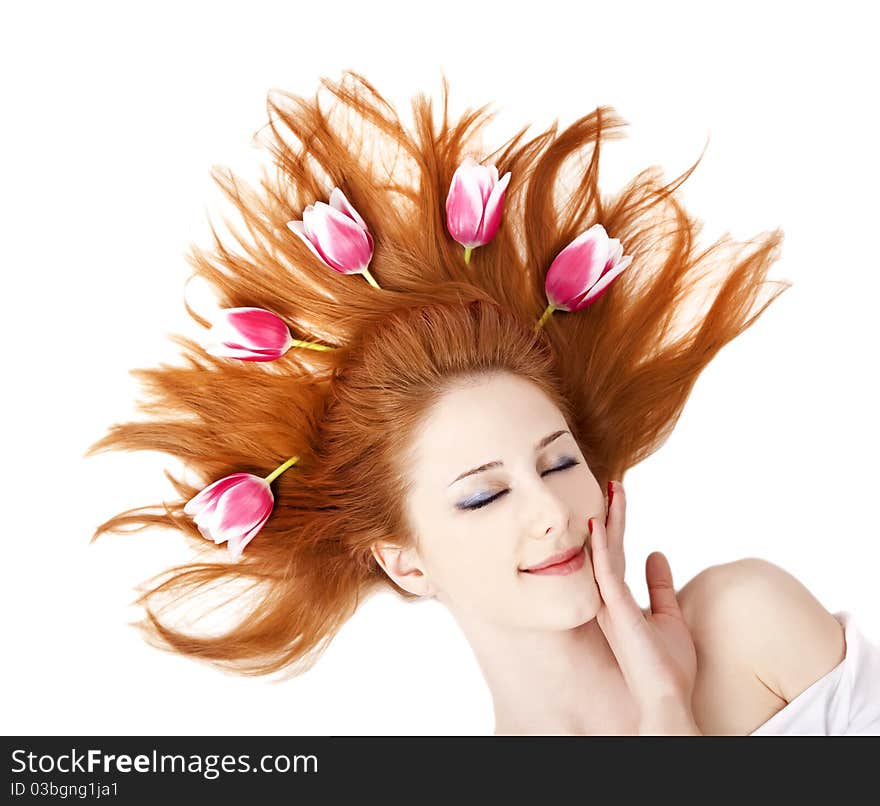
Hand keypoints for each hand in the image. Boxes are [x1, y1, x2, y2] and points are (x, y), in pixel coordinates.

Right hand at [588, 481, 698, 730]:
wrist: (668, 699)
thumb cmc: (668, 667)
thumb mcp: (670, 617)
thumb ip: (660, 586)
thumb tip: (657, 554)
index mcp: (618, 599)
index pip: (616, 552)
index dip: (616, 523)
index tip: (617, 495)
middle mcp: (608, 598)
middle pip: (608, 547)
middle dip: (611, 514)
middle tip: (614, 482)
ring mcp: (609, 603)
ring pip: (605, 552)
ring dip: (607, 520)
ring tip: (610, 491)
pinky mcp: (616, 610)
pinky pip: (606, 570)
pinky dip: (603, 545)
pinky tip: (599, 522)